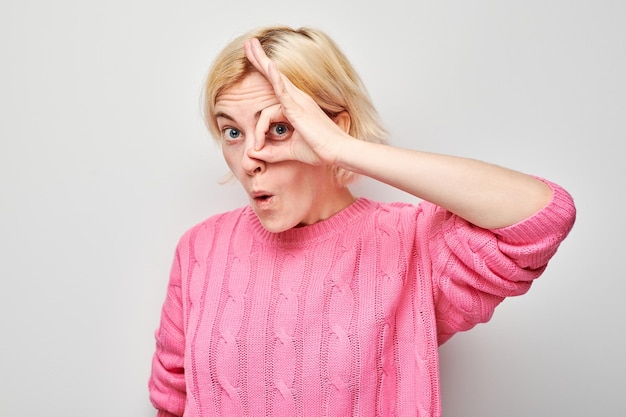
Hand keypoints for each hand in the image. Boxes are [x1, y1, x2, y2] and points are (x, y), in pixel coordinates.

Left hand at [243, 38, 350, 165]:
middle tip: (248, 44)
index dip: (258, 130)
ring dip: (261, 60)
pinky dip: (275, 78)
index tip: (256, 148)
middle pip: (275, 76)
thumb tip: (253, 153)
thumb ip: (271, 152)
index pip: (269, 110)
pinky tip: (268, 65)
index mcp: (297, 108)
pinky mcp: (299, 108)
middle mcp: (298, 100)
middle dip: (259, 60)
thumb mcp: (290, 151)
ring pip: (276, 78)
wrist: (338, 152)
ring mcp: (299, 102)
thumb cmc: (320, 150)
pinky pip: (284, 91)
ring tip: (250, 45)